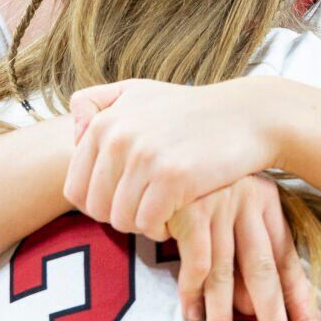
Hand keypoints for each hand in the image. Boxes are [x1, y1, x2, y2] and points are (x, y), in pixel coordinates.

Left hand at [66, 78, 280, 240]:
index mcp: (103, 123)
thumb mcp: (137, 92)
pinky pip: (147, 224)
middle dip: (118, 216)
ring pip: (121, 220)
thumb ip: (95, 104)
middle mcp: (117, 138)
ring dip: (141, 224)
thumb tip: (74, 135)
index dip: (98, 204)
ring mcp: (144, 157)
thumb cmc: (189, 111)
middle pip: (95, 209)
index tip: (124, 199)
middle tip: (145, 207)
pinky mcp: (172, 178)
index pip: (74, 188)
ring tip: (162, 209)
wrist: (246, 116)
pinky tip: (175, 214)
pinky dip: (160, 228)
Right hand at [164, 174, 320, 320]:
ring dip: (223, 317)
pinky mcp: (188, 209)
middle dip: (271, 316)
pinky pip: (194, 263)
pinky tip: (191, 315)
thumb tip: (249, 305)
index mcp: (265, 200)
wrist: (159, 141)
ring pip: (226, 274)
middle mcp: (247, 202)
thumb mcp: (229, 203)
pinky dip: (191, 292)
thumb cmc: (195, 180)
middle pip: (264, 270)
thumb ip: (242, 248)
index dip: (300, 299)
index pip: (287, 259)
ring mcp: (218, 204)